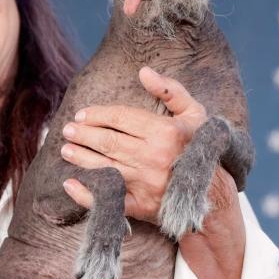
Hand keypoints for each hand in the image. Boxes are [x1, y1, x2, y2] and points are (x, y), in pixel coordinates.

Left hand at [60, 66, 207, 224]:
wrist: (212, 194)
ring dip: (80, 157)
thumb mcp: (194, 114)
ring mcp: (145, 183)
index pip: (121, 118)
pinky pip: (108, 199)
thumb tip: (143, 72)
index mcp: (165, 132)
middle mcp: (153, 157)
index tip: (82, 114)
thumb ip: (170, 90)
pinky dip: (86, 193)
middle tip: (67, 130)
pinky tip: (70, 184)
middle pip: (108, 141)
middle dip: (84, 134)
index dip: (98, 114)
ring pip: (104, 166)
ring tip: (65, 149)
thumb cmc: (200, 147)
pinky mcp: (140, 206)